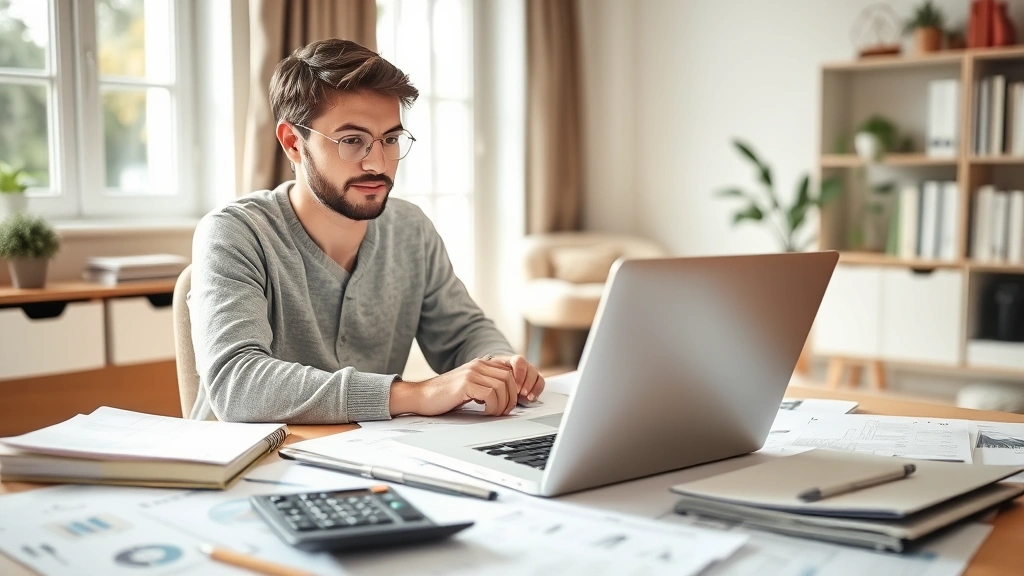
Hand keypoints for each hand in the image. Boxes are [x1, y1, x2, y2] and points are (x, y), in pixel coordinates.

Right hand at [394, 358, 518, 416]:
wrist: (422, 396)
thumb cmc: (445, 395)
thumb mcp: (470, 386)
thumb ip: (486, 385)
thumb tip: (507, 396)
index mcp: (481, 364)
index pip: (509, 369)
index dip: (516, 386)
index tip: (512, 400)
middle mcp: (478, 365)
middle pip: (509, 378)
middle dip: (511, 398)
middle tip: (505, 411)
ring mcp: (472, 373)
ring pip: (502, 387)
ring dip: (502, 404)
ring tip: (494, 413)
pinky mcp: (466, 384)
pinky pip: (490, 395)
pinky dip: (492, 407)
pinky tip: (485, 412)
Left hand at [482, 354, 544, 402]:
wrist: (499, 378)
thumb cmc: (495, 375)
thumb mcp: (492, 372)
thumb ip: (493, 375)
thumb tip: (492, 383)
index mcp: (513, 360)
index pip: (519, 362)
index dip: (519, 373)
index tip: (515, 385)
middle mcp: (524, 365)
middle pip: (531, 370)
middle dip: (527, 383)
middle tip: (521, 393)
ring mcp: (531, 373)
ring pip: (537, 377)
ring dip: (533, 388)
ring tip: (526, 397)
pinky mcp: (535, 381)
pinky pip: (540, 384)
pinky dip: (537, 391)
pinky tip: (530, 398)